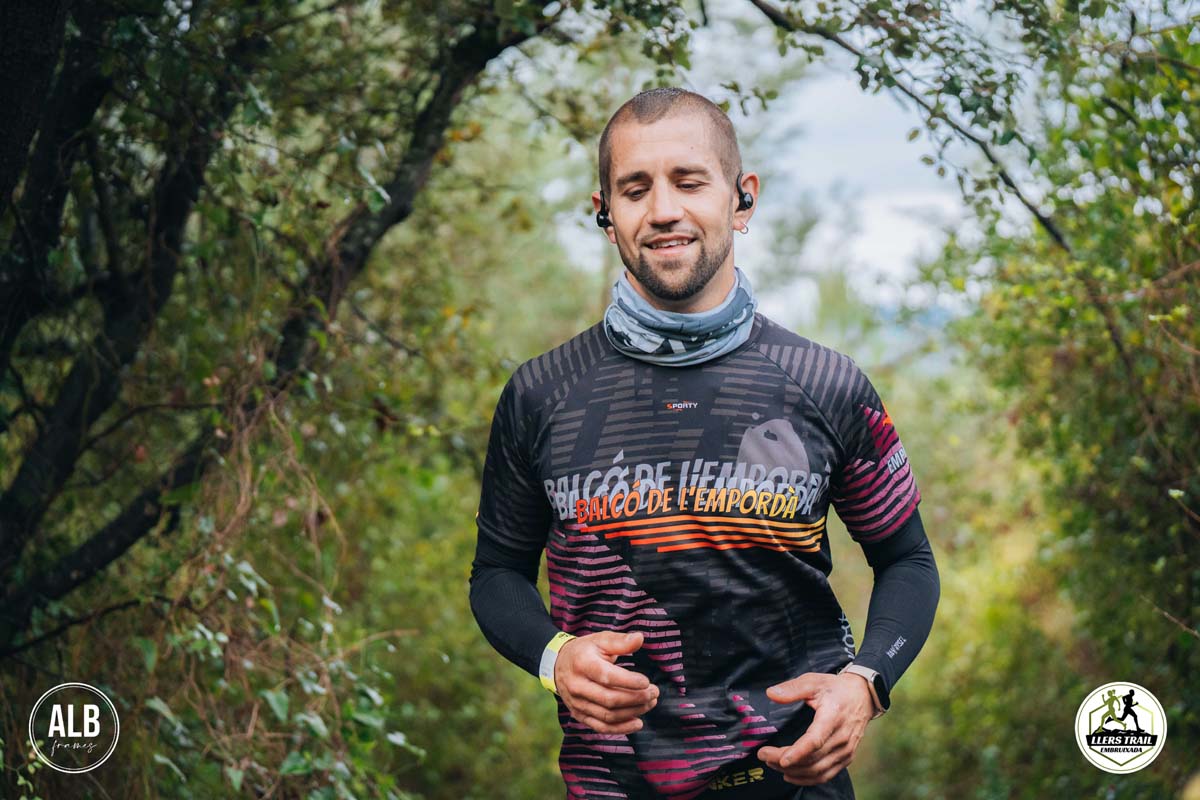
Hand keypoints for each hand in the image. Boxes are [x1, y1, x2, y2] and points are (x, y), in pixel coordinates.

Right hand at [554, 630, 658, 733]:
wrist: (558, 665)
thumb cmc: (584, 651)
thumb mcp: (600, 640)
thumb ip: (620, 641)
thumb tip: (640, 638)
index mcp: (583, 664)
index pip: (607, 677)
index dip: (629, 681)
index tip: (646, 682)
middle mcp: (578, 686)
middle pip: (610, 699)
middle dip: (636, 698)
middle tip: (654, 693)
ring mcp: (577, 703)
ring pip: (608, 715)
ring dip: (633, 712)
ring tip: (649, 703)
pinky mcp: (579, 715)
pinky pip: (601, 727)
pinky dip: (621, 728)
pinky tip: (637, 723)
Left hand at [756, 672, 874, 785]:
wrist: (863, 696)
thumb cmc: (835, 688)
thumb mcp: (813, 681)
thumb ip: (792, 688)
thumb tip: (771, 694)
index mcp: (833, 717)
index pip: (815, 740)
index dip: (797, 752)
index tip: (780, 759)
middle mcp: (842, 737)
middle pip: (812, 759)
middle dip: (785, 762)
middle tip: (764, 756)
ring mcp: (846, 750)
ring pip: (818, 770)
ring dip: (794, 772)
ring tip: (772, 764)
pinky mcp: (846, 758)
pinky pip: (826, 775)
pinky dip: (807, 779)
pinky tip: (790, 775)